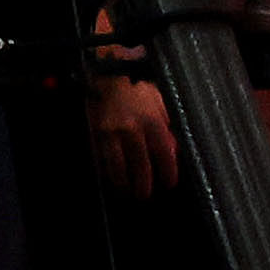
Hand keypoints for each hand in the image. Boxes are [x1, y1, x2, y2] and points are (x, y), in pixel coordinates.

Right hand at [87, 71, 178, 199]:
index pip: (164, 153)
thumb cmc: (136, 88)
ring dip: (123, 182)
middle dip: (144, 184)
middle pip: (141, 164)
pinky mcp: (96, 133)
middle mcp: (132, 128)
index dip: (168, 171)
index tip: (169, 183)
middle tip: (145, 195)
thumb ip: (166, 126)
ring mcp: (112, 132)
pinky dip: (105, 170)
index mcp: (152, 120)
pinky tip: (109, 177)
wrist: (109, 74)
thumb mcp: (159, 103)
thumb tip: (173, 149)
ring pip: (118, 165)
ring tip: (126, 191)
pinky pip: (101, 158)